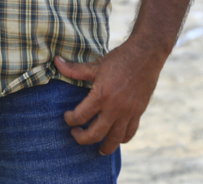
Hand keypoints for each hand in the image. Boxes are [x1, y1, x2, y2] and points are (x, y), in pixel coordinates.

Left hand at [54, 42, 165, 156]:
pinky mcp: (139, 112)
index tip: (68, 117)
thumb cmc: (120, 58)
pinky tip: (116, 138)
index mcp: (101, 95)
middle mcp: (114, 108)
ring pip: (114, 140)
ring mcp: (128, 112)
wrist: (147, 54)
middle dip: (81, 138)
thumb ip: (75, 69)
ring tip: (97, 148)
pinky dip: (122, 139)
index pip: (80, 117)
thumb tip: (56, 61)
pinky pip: (130, 133)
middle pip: (94, 135)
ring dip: (104, 147)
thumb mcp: (96, 65)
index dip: (70, 120)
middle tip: (77, 133)